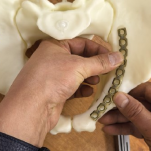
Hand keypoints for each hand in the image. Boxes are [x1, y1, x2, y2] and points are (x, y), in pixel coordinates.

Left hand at [0, 38, 122, 150]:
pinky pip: (72, 87)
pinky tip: (89, 92)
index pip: (81, 42)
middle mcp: (52, 59)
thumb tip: (118, 57)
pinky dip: (82, 89)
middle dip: (94, 64)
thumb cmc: (50, 80)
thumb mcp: (79, 67)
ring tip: (98, 81)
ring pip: (76, 74)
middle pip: (79, 58)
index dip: (98, 48)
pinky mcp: (54, 92)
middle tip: (109, 70)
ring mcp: (52, 77)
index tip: (113, 56)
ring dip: (89, 77)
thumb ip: (100, 62)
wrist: (31, 108)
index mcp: (54, 46)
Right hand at [99, 82, 150, 150]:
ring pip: (137, 116)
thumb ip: (136, 112)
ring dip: (120, 119)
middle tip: (103, 110)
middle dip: (121, 108)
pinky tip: (112, 129)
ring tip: (103, 121)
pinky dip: (125, 128)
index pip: (149, 90)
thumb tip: (119, 97)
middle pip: (141, 103)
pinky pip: (138, 127)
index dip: (130, 92)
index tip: (112, 95)